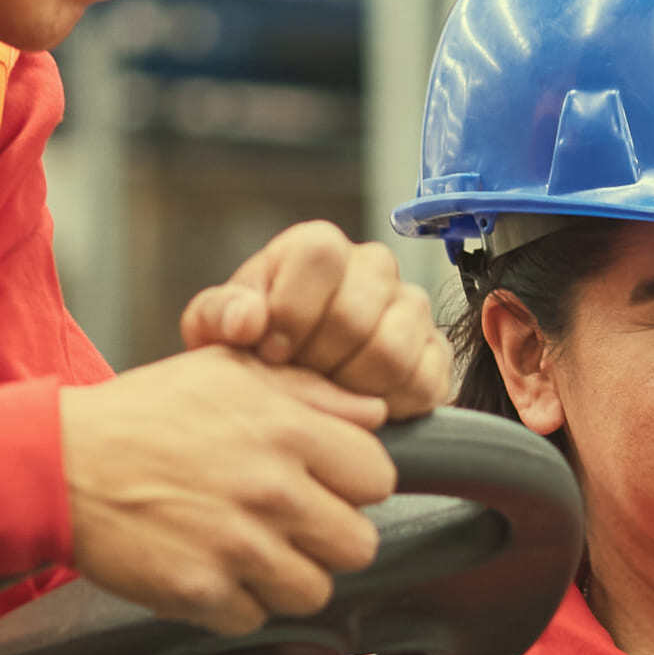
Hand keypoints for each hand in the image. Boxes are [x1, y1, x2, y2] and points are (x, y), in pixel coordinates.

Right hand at [61, 347, 396, 631]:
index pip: (378, 477)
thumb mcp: (225, 371)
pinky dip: (235, 603)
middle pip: (358, 545)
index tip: (325, 486)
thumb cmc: (139, 415)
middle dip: (328, 538)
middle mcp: (270, 490)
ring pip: (314, 591)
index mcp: (285, 429)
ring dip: (286, 577)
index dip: (353, 484)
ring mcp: (237, 546)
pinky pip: (254, 618)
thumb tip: (375, 411)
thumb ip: (309, 389)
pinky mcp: (201, 591)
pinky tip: (210, 568)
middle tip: (290, 526)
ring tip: (249, 551)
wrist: (57, 464)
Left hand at [180, 220, 448, 418]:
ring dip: (350, 388)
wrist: (292, 383)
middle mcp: (373, 267)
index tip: (272, 352)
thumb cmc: (253, 347)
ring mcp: (411, 308)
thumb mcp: (216, 329)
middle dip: (317, 362)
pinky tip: (358, 406)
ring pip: (392, 351)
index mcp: (318, 248)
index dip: (292, 312)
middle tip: (299, 381)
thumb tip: (247, 320)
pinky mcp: (437, 353)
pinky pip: (423, 382)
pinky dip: (387, 406)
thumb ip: (220, 315)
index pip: (321, 257)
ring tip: (326, 395)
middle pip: (355, 315)